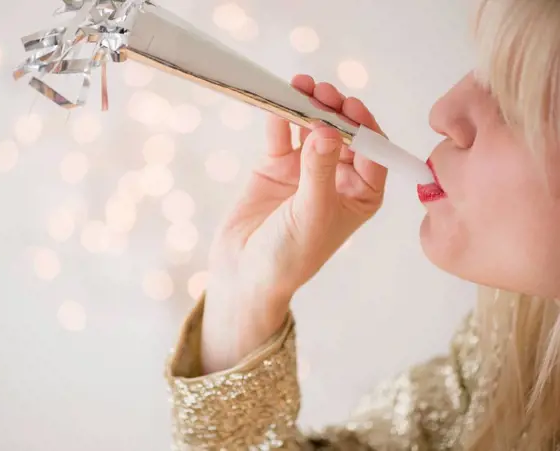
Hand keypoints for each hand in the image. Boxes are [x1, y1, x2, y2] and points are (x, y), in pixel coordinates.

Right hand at [201, 74, 387, 372]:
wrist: (243, 273)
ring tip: (300, 86)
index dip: (364, 127)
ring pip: (312, 128)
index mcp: (360, 195)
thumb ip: (318, 171)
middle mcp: (337, 178)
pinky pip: (281, 135)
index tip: (350, 108)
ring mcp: (305, 169)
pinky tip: (278, 101)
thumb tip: (327, 128)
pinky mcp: (275, 166)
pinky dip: (280, 118)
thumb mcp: (311, 214)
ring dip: (308, 107)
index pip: (373, 152)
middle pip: (343, 133)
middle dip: (335, 110)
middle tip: (322, 92)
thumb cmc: (289, 256)